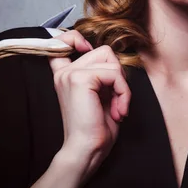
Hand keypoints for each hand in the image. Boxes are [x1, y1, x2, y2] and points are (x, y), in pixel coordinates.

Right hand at [48, 30, 130, 174]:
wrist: (86, 150)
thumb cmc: (96, 128)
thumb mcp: (101, 95)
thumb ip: (102, 75)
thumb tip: (115, 59)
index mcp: (66, 74)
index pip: (63, 40)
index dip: (76, 37)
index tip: (87, 48)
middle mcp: (65, 72)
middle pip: (104, 51)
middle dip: (118, 74)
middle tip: (117, 99)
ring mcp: (71, 74)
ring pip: (111, 60)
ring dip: (122, 85)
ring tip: (117, 107)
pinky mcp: (80, 79)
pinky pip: (115, 74)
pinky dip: (124, 92)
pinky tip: (118, 110)